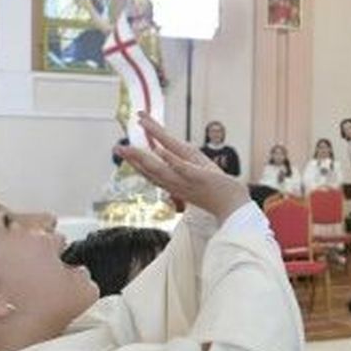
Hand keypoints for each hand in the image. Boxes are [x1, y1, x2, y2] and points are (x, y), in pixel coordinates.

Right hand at [116, 114, 249, 219]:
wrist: (234, 204)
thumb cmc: (215, 188)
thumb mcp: (194, 171)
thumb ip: (180, 161)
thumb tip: (164, 148)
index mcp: (174, 184)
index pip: (151, 173)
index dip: (135, 161)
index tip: (121, 150)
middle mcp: (176, 184)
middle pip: (150, 171)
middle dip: (132, 159)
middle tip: (116, 147)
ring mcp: (186, 181)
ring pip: (160, 170)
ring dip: (144, 157)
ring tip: (129, 146)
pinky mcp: (199, 177)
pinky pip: (182, 168)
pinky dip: (170, 160)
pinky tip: (159, 149)